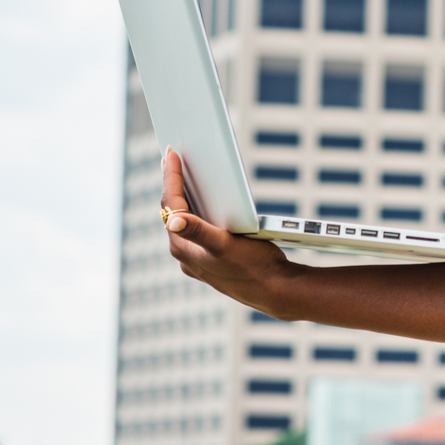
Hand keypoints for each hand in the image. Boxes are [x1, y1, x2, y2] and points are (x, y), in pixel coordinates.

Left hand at [161, 148, 299, 315]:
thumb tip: (171, 221)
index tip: (170, 155)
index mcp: (182, 247)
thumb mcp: (224, 245)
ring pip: (185, 220)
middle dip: (173, 184)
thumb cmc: (253, 267)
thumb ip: (197, 232)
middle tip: (172, 159)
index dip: (170, 177)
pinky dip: (198, 212)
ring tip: (184, 176)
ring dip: (185, 198)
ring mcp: (197, 257)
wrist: (274, 290)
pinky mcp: (210, 259)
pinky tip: (206, 204)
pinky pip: (197, 230)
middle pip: (173, 211)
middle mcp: (186, 252)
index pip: (170, 206)